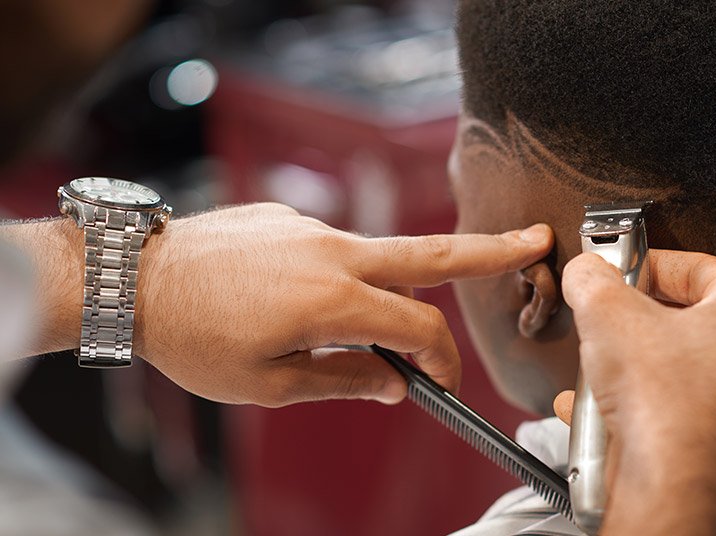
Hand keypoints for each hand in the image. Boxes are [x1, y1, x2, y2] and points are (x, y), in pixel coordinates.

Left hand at [42, 203, 551, 406]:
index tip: (438, 382)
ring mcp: (312, 227)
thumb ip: (343, 380)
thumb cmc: (193, 337)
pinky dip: (336, 277)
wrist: (135, 277)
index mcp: (332, 300)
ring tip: (360, 327)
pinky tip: (293, 302)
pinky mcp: (291, 216)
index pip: (419, 330)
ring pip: (379, 257)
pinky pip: (333, 249)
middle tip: (536, 239)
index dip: (441, 361)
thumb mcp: (268, 383)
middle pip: (431, 253)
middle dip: (491, 249)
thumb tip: (393, 383)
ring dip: (392, 289)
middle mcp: (332, 252)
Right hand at [554, 251, 715, 534]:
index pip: (699, 266)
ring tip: (597, 368)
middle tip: (605, 318)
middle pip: (687, 317)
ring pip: (677, 364)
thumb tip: (585, 270)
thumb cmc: (659, 403)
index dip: (651, 263)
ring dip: (631, 363)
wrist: (665, 486)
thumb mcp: (607, 314)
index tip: (620, 271)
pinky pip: (673, 405)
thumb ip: (593, 278)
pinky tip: (596, 409)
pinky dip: (636, 403)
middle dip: (636, 319)